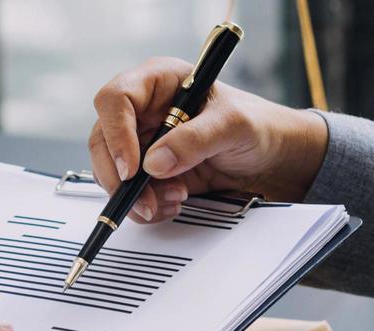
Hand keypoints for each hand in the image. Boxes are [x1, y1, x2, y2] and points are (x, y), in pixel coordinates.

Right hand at [88, 57, 329, 223]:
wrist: (270, 158)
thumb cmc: (257, 125)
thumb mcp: (233, 125)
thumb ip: (195, 140)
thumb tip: (154, 164)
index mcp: (159, 82)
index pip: (116, 99)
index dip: (116, 133)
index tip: (132, 168)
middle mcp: (143, 111)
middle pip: (103, 140)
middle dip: (119, 177)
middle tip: (144, 202)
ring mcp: (143, 143)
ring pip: (112, 172)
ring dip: (137, 196)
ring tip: (175, 200)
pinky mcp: (149, 172)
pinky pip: (129, 193)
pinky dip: (147, 206)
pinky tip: (174, 203)